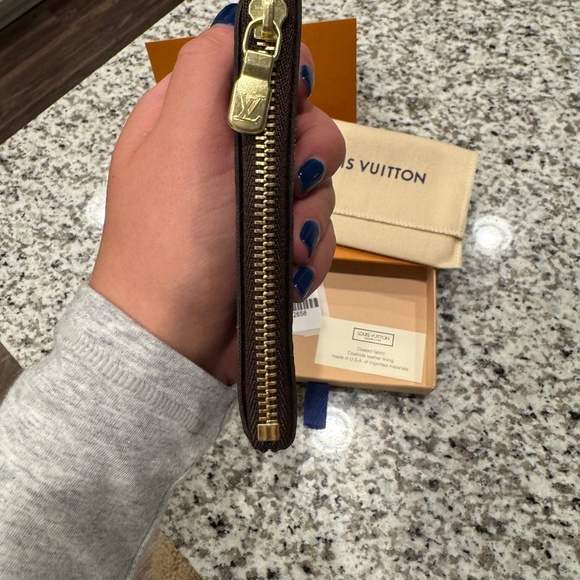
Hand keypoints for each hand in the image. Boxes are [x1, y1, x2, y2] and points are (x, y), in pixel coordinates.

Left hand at [90, 22, 344, 385]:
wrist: (177, 341)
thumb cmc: (173, 241)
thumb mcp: (181, 141)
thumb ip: (210, 73)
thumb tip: (243, 27)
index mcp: (195, 123)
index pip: (256, 76)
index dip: (288, 83)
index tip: (297, 103)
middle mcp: (226, 162)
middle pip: (302, 132)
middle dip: (309, 163)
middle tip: (294, 189)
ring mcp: (253, 208)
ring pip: (319, 187)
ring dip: (308, 218)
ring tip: (283, 246)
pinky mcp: (275, 247)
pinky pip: (319, 234)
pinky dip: (310, 253)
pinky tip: (288, 270)